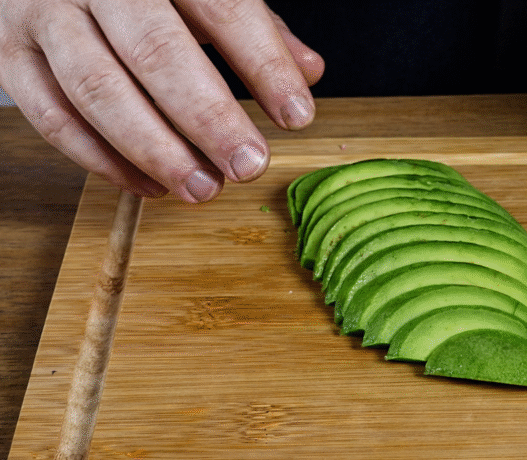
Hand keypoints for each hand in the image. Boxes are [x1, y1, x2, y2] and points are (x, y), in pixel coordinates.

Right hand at [0, 0, 323, 201]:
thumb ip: (256, 27)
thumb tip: (310, 72)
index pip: (223, 8)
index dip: (264, 65)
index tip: (297, 116)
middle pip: (156, 52)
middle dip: (209, 119)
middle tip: (249, 167)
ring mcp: (43, 13)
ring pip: (99, 91)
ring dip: (156, 151)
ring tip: (204, 189)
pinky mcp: (9, 52)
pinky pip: (53, 117)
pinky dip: (103, 161)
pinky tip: (151, 186)